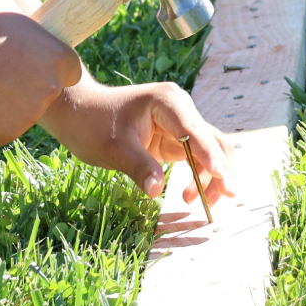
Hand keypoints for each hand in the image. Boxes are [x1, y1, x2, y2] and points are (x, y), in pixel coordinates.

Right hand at [0, 0, 81, 146]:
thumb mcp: (11, 13)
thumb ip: (30, 32)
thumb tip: (30, 35)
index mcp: (58, 59)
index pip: (70, 73)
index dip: (50, 70)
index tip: (33, 68)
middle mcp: (49, 89)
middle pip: (45, 95)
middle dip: (27, 88)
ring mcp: (28, 116)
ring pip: (22, 114)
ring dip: (6, 105)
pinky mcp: (4, 134)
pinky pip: (0, 129)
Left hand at [39, 75, 235, 214]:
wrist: (79, 112)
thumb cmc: (93, 124)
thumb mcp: (114, 148)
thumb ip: (139, 167)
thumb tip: (156, 192)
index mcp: (167, 102)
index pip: (193, 130)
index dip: (208, 154)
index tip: (221, 175)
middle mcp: (180, 108)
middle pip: (211, 140)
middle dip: (221, 169)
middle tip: (227, 196)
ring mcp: (179, 121)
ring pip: (209, 149)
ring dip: (213, 175)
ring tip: (204, 203)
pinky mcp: (174, 136)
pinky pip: (195, 156)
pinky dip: (199, 175)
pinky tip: (188, 196)